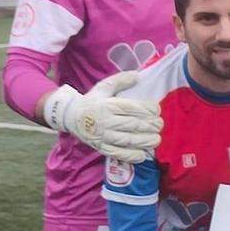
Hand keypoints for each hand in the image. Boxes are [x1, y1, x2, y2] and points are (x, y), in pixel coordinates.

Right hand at [44, 74, 162, 162]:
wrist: (70, 116)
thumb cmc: (91, 101)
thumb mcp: (103, 87)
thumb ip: (120, 80)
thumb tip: (137, 75)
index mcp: (107, 105)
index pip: (131, 107)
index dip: (148, 109)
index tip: (157, 110)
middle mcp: (105, 121)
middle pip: (132, 124)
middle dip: (150, 126)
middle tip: (159, 125)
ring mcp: (102, 136)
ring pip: (127, 140)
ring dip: (145, 141)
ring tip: (156, 139)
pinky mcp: (100, 147)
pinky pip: (117, 153)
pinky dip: (131, 155)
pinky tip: (142, 154)